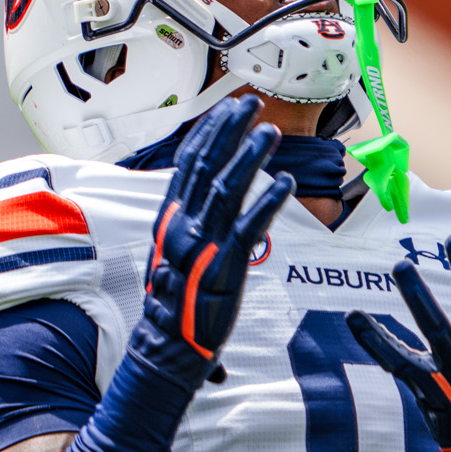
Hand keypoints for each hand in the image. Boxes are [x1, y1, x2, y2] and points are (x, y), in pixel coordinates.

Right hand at [136, 95, 292, 389]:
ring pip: (228, 189)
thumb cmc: (173, 303)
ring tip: (271, 133)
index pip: (188, 163)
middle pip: (208, 165)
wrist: (165, 348)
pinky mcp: (224, 267)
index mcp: (170, 219)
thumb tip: (203, 196)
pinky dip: (268, 202)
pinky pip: (249, 227)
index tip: (227, 108)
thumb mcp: (171, 254)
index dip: (209, 132)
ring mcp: (203, 245)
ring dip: (250, 157)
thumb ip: (187, 222)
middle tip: (253, 104)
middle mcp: (183, 225)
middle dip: (231, 131)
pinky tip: (285, 183)